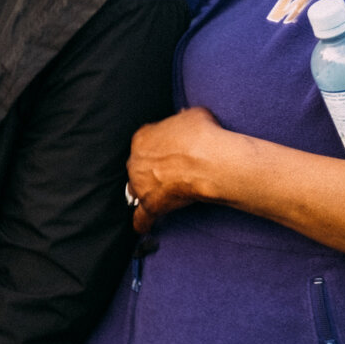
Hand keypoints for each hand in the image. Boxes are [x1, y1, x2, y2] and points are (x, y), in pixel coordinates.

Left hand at [126, 106, 242, 232]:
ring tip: (158, 194)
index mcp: (142, 138)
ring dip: (145, 191)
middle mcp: (135, 161)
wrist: (209, 160)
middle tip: (168, 171)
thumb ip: (182, 119)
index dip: (157, 148)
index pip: (144, 143)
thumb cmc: (203, 135)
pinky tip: (142, 228)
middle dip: (149, 169)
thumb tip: (184, 117)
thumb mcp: (191, 115)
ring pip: (136, 189)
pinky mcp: (151, 204)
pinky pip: (141, 216)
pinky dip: (142, 222)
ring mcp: (141, 184)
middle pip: (138, 166)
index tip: (169, 151)